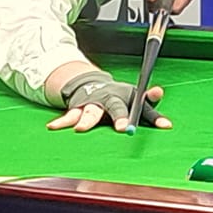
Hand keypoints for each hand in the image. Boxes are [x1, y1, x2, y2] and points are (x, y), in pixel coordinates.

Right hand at [47, 69, 172, 132]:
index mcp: (125, 98)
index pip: (139, 107)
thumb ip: (148, 102)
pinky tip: (53, 127)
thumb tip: (159, 92)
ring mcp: (91, 104)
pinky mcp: (76, 109)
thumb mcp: (135, 97)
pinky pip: (68, 116)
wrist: (91, 84)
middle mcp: (108, 100)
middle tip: (123, 129)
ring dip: (86, 120)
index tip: (151, 127)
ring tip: (81, 129)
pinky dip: (61, 122)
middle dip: (118, 118)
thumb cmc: (118, 96)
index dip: (147, 118)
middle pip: (114, 108)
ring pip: (90, 112)